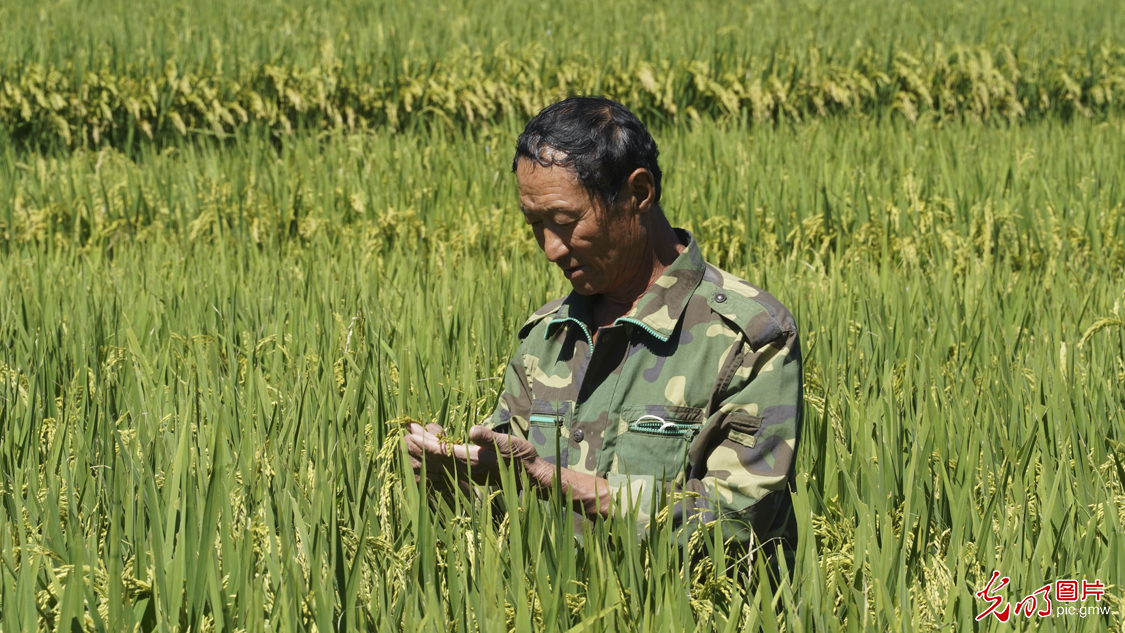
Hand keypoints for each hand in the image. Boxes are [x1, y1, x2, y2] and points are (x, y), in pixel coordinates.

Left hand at [403, 423, 547, 486]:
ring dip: (424, 451)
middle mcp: (465, 468)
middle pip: (435, 457)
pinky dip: (434, 458)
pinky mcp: (470, 473)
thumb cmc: (521, 458)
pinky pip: (445, 466)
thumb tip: (473, 430)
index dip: (424, 441)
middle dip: (419, 444)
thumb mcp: (508, 443)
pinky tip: (431, 451)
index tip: (410, 431)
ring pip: (438, 463)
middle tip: (405, 429)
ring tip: (412, 438)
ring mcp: (466, 472)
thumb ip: (489, 438)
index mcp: (471, 460)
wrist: (530, 477)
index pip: (440, 450)